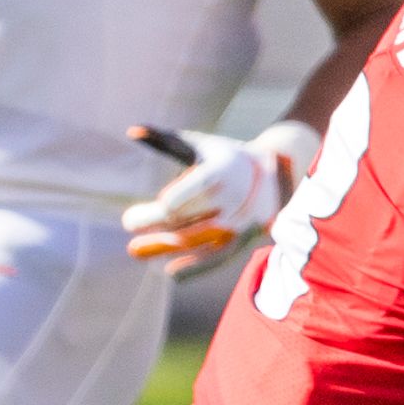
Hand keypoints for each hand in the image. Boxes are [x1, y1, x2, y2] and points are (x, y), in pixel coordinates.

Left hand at [122, 121, 320, 278]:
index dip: (156, 211)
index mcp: (218, 173)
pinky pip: (218, 257)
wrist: (276, 172)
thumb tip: (131, 132)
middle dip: (151, 225)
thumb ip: (165, 140)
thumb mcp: (199, 144)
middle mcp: (230, 200)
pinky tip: (170, 272)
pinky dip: (195, 267)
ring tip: (135, 251)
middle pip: (182, 220)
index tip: (135, 215)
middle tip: (128, 224)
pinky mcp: (244, 238)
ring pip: (196, 240)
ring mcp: (238, 222)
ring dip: (163, 247)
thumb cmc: (224, 156)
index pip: (179, 200)